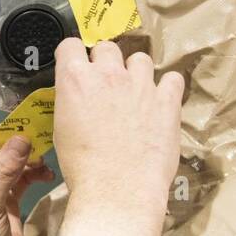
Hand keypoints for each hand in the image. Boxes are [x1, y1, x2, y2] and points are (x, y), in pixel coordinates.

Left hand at [0, 126, 53, 235]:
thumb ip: (4, 171)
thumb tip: (22, 139)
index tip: (16, 130)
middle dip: (13, 141)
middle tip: (37, 138)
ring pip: (8, 160)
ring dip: (26, 157)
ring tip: (43, 159)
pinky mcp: (7, 200)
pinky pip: (22, 177)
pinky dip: (34, 172)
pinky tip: (46, 175)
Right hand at [51, 39, 182, 216]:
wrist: (117, 190)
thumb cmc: (83, 167)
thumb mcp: (62, 130)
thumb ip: (72, 103)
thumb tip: (79, 99)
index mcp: (75, 80)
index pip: (70, 45)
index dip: (72, 55)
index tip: (76, 66)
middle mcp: (108, 74)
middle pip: (106, 48)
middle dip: (105, 62)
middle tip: (106, 86)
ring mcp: (141, 84)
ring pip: (140, 59)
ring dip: (136, 72)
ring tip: (136, 93)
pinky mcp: (167, 99)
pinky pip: (172, 78)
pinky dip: (167, 87)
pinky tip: (161, 102)